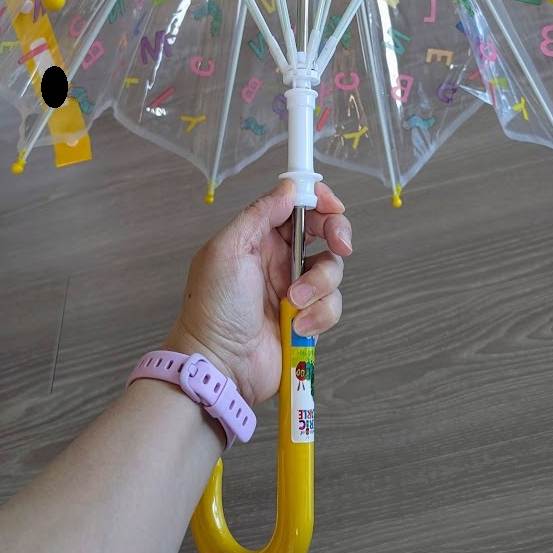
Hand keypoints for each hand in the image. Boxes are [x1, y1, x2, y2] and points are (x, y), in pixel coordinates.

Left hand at [164, 179, 350, 405]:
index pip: (297, 206)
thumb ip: (259, 214)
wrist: (219, 365)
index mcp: (258, 237)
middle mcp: (280, 259)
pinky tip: (297, 325)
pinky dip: (319, 314)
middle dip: (337, 234)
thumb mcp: (227, 250)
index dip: (319, 200)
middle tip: (340, 245)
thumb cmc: (213, 307)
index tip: (333, 206)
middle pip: (325, 232)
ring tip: (293, 302)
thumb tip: (289, 187)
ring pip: (332, 270)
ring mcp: (296, 289)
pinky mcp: (308, 318)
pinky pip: (332, 305)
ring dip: (319, 285)